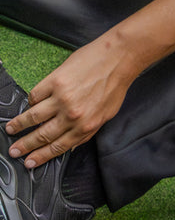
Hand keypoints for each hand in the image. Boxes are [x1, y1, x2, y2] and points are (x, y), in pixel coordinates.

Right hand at [3, 37, 134, 166]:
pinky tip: (28, 104)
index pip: (58, 146)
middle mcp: (72, 115)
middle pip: (42, 135)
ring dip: (19, 124)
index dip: (41, 156)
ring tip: (11, 129)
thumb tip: (70, 146)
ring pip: (33, 116)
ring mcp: (62, 97)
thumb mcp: (106, 115)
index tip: (29, 162)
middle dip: (25, 146)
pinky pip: (35, 95)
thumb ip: (87, 132)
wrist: (118, 58)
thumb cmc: (114, 85)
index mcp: (85, 125)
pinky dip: (30, 101)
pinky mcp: (56, 80)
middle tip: (14, 151)